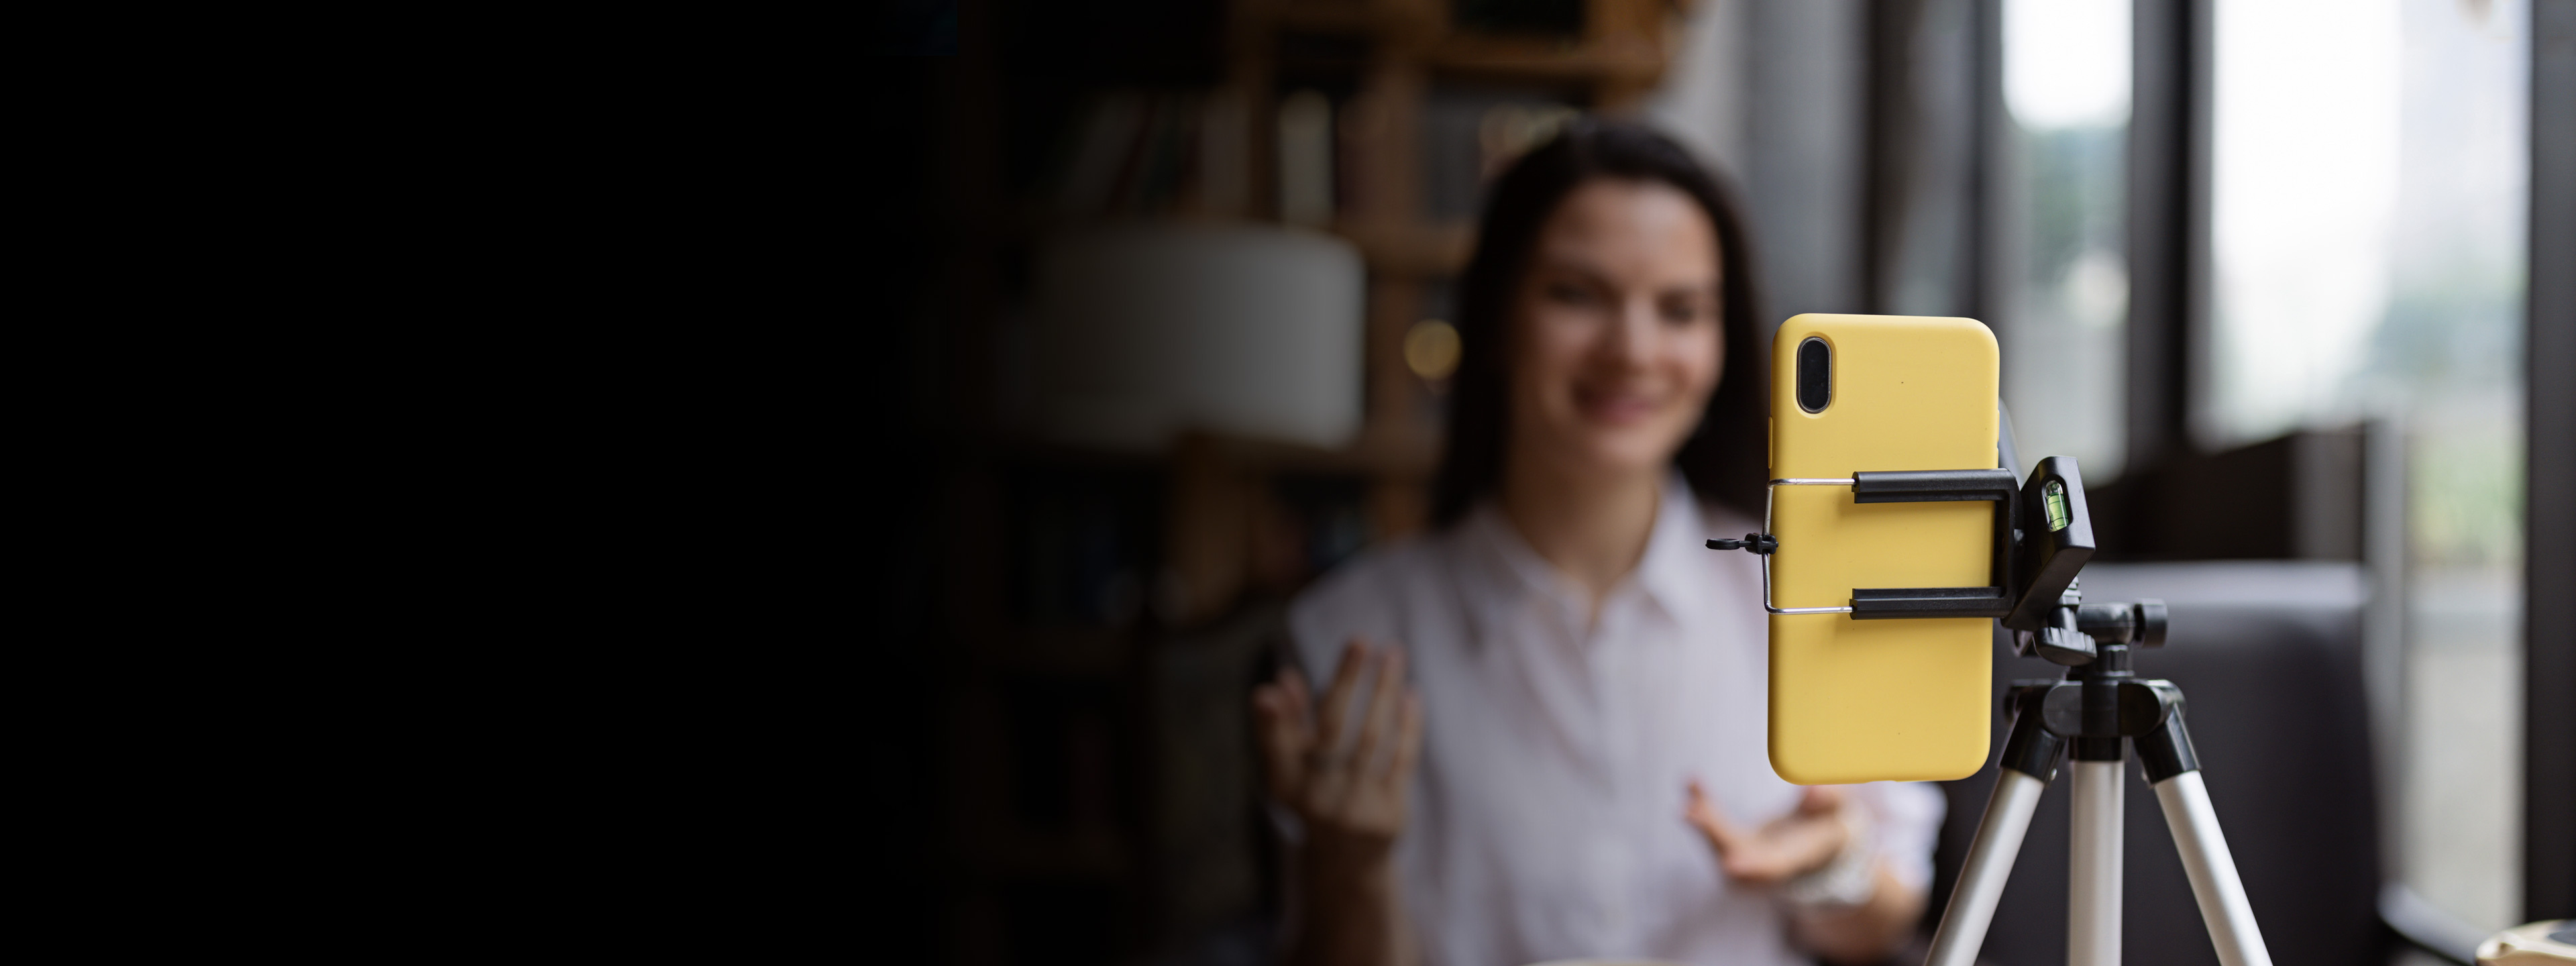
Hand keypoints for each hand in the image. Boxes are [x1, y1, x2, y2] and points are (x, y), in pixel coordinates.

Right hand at [1251, 639, 1423, 857]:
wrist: (1348, 865)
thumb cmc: (1315, 799)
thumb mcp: (1290, 769)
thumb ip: (1284, 725)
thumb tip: (1281, 680)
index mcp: (1286, 784)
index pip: (1284, 738)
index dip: (1285, 709)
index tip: (1287, 674)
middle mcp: (1317, 798)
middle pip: (1334, 729)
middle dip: (1347, 681)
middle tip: (1362, 640)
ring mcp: (1355, 809)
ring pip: (1372, 738)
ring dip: (1383, 691)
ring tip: (1393, 655)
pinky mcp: (1390, 816)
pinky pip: (1401, 759)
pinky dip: (1407, 724)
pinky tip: (1411, 695)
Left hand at [1684, 780, 1853, 884]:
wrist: (1816, 842)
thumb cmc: (1828, 822)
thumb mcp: (1836, 810)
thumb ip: (1828, 799)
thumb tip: (1812, 788)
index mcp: (1794, 860)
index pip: (1771, 869)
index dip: (1752, 868)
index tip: (1729, 866)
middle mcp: (1766, 867)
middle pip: (1735, 856)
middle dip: (1712, 835)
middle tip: (1689, 813)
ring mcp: (1747, 862)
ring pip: (1719, 845)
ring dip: (1703, 820)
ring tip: (1693, 791)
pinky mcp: (1734, 849)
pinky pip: (1713, 833)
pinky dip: (1703, 809)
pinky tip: (1692, 781)